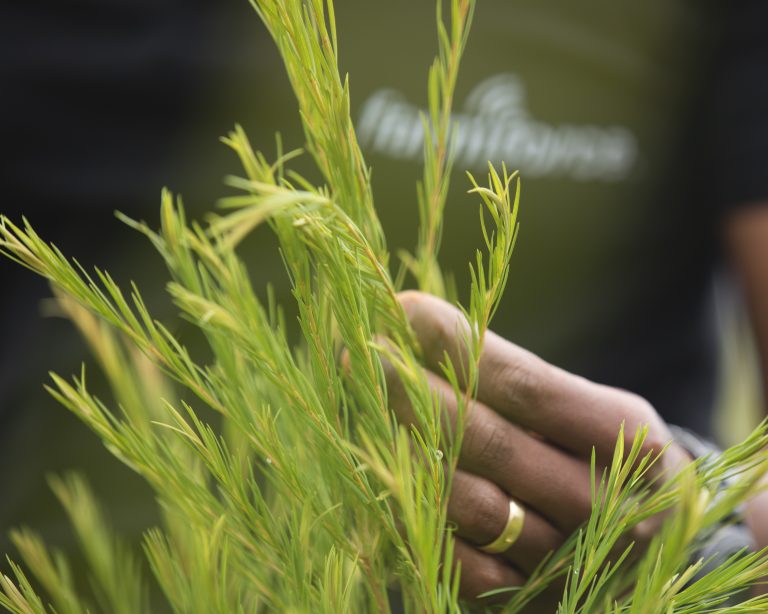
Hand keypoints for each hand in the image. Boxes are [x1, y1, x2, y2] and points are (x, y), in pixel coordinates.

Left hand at [389, 291, 689, 602]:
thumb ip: (516, 378)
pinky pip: (458, 561)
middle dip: (419, 393)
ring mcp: (567, 563)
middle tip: (366, 352)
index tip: (406, 310)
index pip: (527, 386)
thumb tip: (419, 327)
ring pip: (470, 503)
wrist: (648, 549)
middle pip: (491, 443)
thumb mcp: (586, 409)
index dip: (459, 348)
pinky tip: (387, 470)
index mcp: (630, 442)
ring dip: (408, 450)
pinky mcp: (529, 604)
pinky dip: (418, 513)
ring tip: (366, 406)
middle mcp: (607, 508)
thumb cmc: (601, 456)